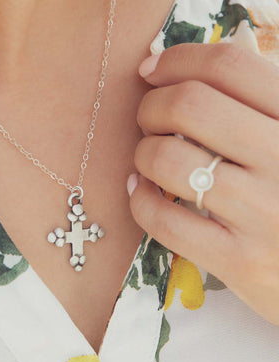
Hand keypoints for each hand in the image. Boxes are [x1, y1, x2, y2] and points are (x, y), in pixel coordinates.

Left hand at [127, 43, 278, 324]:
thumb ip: (257, 107)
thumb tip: (191, 73)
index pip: (229, 66)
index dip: (178, 60)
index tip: (151, 68)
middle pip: (190, 107)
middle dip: (150, 106)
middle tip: (147, 118)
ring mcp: (264, 213)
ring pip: (169, 161)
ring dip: (142, 153)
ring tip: (146, 158)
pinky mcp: (239, 260)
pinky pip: (165, 220)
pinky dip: (139, 200)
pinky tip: (140, 191)